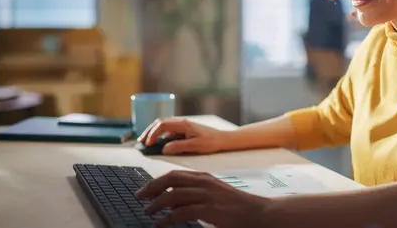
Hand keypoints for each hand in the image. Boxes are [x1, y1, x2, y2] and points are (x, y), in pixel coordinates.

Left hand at [136, 170, 270, 227]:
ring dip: (157, 204)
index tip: (144, 190)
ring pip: (173, 195)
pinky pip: (181, 212)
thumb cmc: (236, 206)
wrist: (257, 212)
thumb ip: (194, 195)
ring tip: (148, 212)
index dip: (156, 181)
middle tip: (140, 197)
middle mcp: (203, 182)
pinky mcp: (209, 209)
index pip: (174, 174)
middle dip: (152, 188)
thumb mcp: (213, 194)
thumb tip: (171, 202)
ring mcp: (206, 195)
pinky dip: (167, 218)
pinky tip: (160, 224)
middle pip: (170, 180)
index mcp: (204, 177)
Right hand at [137, 117, 225, 154]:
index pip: (162, 124)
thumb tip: (164, 149)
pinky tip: (159, 142)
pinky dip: (161, 135)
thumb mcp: (195, 146)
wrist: (224, 140)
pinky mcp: (185, 131)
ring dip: (154, 132)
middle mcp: (182, 123)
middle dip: (149, 131)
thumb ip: (179, 147)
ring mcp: (183, 126)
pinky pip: (169, 130)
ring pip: (164, 125)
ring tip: (147, 141)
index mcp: (183, 125)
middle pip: (160, 122)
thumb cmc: (212, 142)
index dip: (153, 133)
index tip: (148, 143)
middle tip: (141, 141)